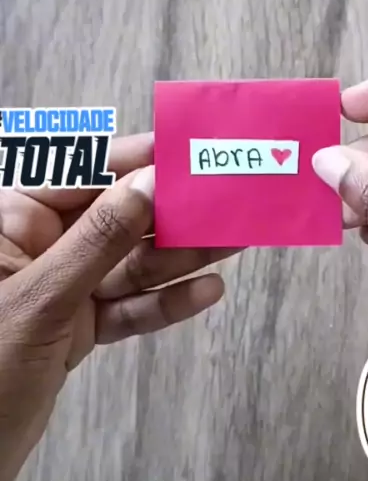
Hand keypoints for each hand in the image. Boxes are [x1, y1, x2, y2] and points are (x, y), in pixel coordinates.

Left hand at [0, 133, 232, 480]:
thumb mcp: (41, 297)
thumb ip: (98, 240)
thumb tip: (148, 184)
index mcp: (11, 220)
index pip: (79, 174)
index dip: (134, 160)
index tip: (184, 152)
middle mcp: (37, 247)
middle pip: (114, 218)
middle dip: (169, 212)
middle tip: (225, 202)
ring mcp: (60, 288)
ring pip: (128, 264)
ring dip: (179, 256)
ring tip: (232, 241)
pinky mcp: (77, 327)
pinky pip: (127, 307)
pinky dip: (164, 303)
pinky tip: (206, 291)